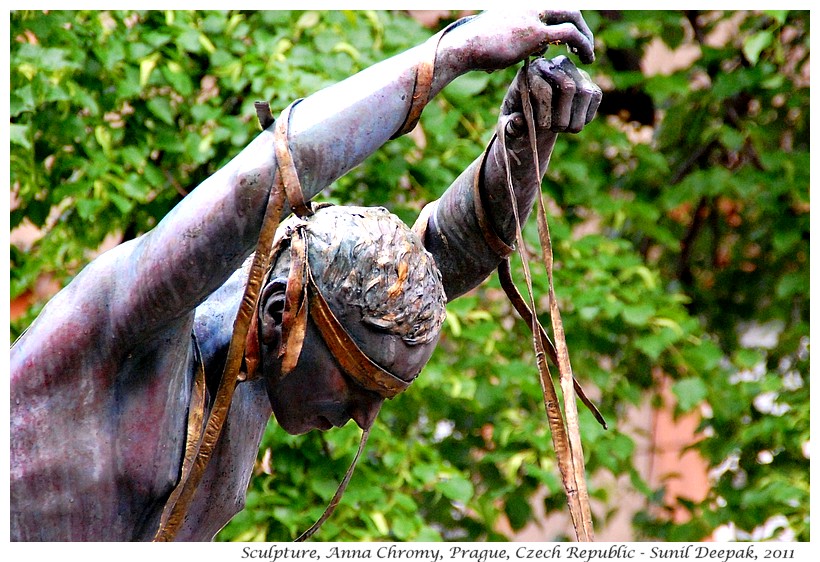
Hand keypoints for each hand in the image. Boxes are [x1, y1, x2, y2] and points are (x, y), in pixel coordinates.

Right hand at [445, 10, 595, 70]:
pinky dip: (583, 45)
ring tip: (588, 56)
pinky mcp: (536, 33)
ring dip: (586, 37)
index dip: (568, 22)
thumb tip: (533, 50)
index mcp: (524, 4)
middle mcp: (531, 5)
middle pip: (569, 9)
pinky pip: (569, 34)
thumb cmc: (476, 46)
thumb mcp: (500, 35)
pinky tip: (586, 59)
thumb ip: (520, 38)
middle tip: (583, 47)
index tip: (570, 41)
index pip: (555, 8)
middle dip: (581, 28)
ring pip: (573, 18)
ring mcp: (534, 15)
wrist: (463, 46)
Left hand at [501, 56, 601, 136]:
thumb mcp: (508, 127)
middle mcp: (552, 66)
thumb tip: (517, 121)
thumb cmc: (518, 122)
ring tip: (565, 130)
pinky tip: (574, 124)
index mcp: (528, 73)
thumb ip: (510, 126)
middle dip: (563, 116)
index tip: (542, 127)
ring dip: (576, 118)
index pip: (545, 89)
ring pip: (585, 92)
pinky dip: (587, 115)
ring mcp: (571, 71)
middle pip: (568, 87)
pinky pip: (595, 95)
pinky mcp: (586, 81)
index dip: (546, 114)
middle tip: (556, 130)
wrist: (533, 122)